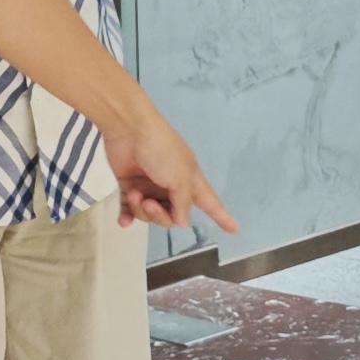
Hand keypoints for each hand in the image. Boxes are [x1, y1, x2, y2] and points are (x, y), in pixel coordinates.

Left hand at [102, 101, 235, 240]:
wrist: (128, 129)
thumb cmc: (161, 150)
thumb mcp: (180, 177)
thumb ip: (183, 203)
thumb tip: (184, 223)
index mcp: (190, 182)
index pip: (210, 203)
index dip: (223, 217)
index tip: (235, 230)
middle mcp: (172, 188)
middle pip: (172, 217)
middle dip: (160, 215)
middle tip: (149, 202)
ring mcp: (150, 188)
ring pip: (150, 215)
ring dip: (142, 210)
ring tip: (135, 194)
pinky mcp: (130, 186)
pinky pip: (130, 210)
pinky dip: (127, 216)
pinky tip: (124, 221)